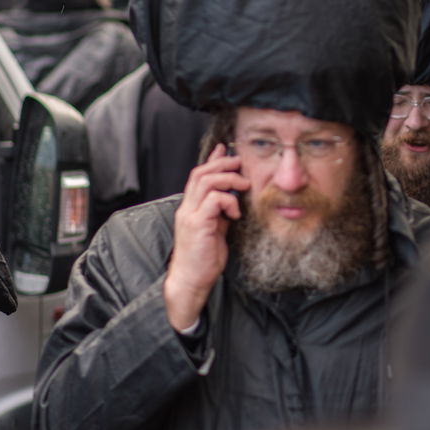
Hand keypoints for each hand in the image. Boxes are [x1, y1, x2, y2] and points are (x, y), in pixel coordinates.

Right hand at [163, 144, 248, 331]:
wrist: (191, 281)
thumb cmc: (204, 258)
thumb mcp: (216, 229)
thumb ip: (220, 212)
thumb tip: (233, 197)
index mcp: (190, 208)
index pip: (198, 176)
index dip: (212, 160)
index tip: (225, 149)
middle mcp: (187, 208)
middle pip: (200, 173)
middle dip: (222, 163)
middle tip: (240, 163)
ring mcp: (190, 215)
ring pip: (206, 182)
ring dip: (229, 179)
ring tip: (243, 185)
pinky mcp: (197, 224)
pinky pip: (214, 200)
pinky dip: (228, 200)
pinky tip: (236, 212)